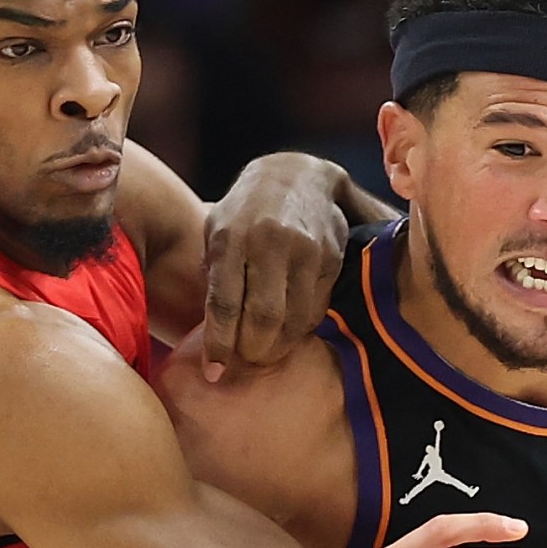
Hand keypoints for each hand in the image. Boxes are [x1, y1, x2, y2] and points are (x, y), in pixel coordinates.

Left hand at [199, 154, 374, 380]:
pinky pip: (317, 308)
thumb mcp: (217, 230)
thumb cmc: (245, 211)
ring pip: (295, 319)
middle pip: (263, 318)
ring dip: (280, 347)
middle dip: (252, 352)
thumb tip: (215, 337)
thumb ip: (214, 276)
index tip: (214, 372)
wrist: (296, 175)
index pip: (224, 303)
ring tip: (265, 354)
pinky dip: (301, 329)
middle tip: (245, 364)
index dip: (219, 344)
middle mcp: (270, 241)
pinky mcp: (332, 257)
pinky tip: (289, 332)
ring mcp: (306, 249)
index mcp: (231, 236)